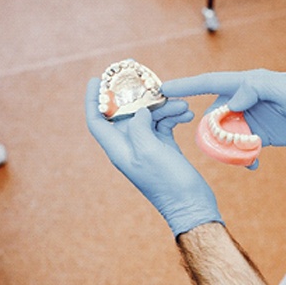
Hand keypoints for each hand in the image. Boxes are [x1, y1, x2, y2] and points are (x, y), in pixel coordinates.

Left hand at [85, 77, 222, 236]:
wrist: (192, 205)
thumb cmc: (168, 183)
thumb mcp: (149, 151)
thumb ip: (138, 126)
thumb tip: (140, 110)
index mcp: (118, 149)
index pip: (96, 121)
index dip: (93, 100)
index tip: (97, 80)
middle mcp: (129, 147)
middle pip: (125, 113)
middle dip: (137, 96)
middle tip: (148, 79)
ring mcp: (147, 147)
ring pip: (149, 116)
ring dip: (164, 107)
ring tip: (182, 105)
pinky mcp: (163, 147)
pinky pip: (163, 124)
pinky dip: (173, 116)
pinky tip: (187, 115)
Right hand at [162, 69, 285, 147]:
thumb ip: (255, 90)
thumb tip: (228, 103)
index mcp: (247, 83)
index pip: (210, 83)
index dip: (185, 86)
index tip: (163, 90)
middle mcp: (245, 100)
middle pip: (214, 115)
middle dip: (210, 132)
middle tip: (218, 146)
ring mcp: (251, 119)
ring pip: (225, 135)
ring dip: (227, 149)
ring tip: (243, 157)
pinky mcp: (260, 135)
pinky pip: (241, 147)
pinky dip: (243, 157)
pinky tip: (253, 164)